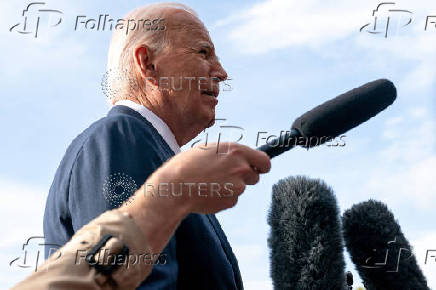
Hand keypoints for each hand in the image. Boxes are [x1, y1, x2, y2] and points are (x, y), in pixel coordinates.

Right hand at [146, 142, 270, 213]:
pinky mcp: (231, 201)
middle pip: (255, 176)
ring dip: (231, 187)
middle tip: (225, 176)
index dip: (261, 165)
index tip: (258, 168)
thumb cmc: (187, 165)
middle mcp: (241, 168)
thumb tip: (243, 159)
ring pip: (241, 188)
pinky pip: (231, 199)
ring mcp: (238, 186)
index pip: (265, 161)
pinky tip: (208, 192)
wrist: (175, 187)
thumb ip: (230, 154)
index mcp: (236, 151)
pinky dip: (222, 197)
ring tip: (210, 183)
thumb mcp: (210, 149)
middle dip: (244, 177)